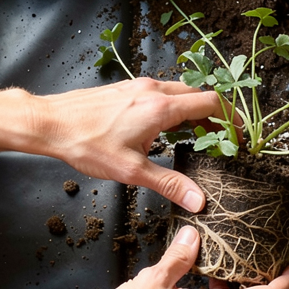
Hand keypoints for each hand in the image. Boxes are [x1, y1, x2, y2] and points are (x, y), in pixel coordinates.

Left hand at [32, 77, 222, 210]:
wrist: (50, 123)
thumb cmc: (87, 144)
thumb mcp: (132, 170)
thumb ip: (170, 184)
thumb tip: (198, 201)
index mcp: (161, 108)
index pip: (210, 103)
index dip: (230, 118)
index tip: (238, 135)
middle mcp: (153, 91)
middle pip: (198, 94)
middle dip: (215, 115)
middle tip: (222, 137)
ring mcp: (139, 87)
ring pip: (179, 92)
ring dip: (194, 109)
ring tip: (199, 133)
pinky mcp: (126, 89)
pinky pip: (161, 92)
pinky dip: (174, 106)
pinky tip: (166, 127)